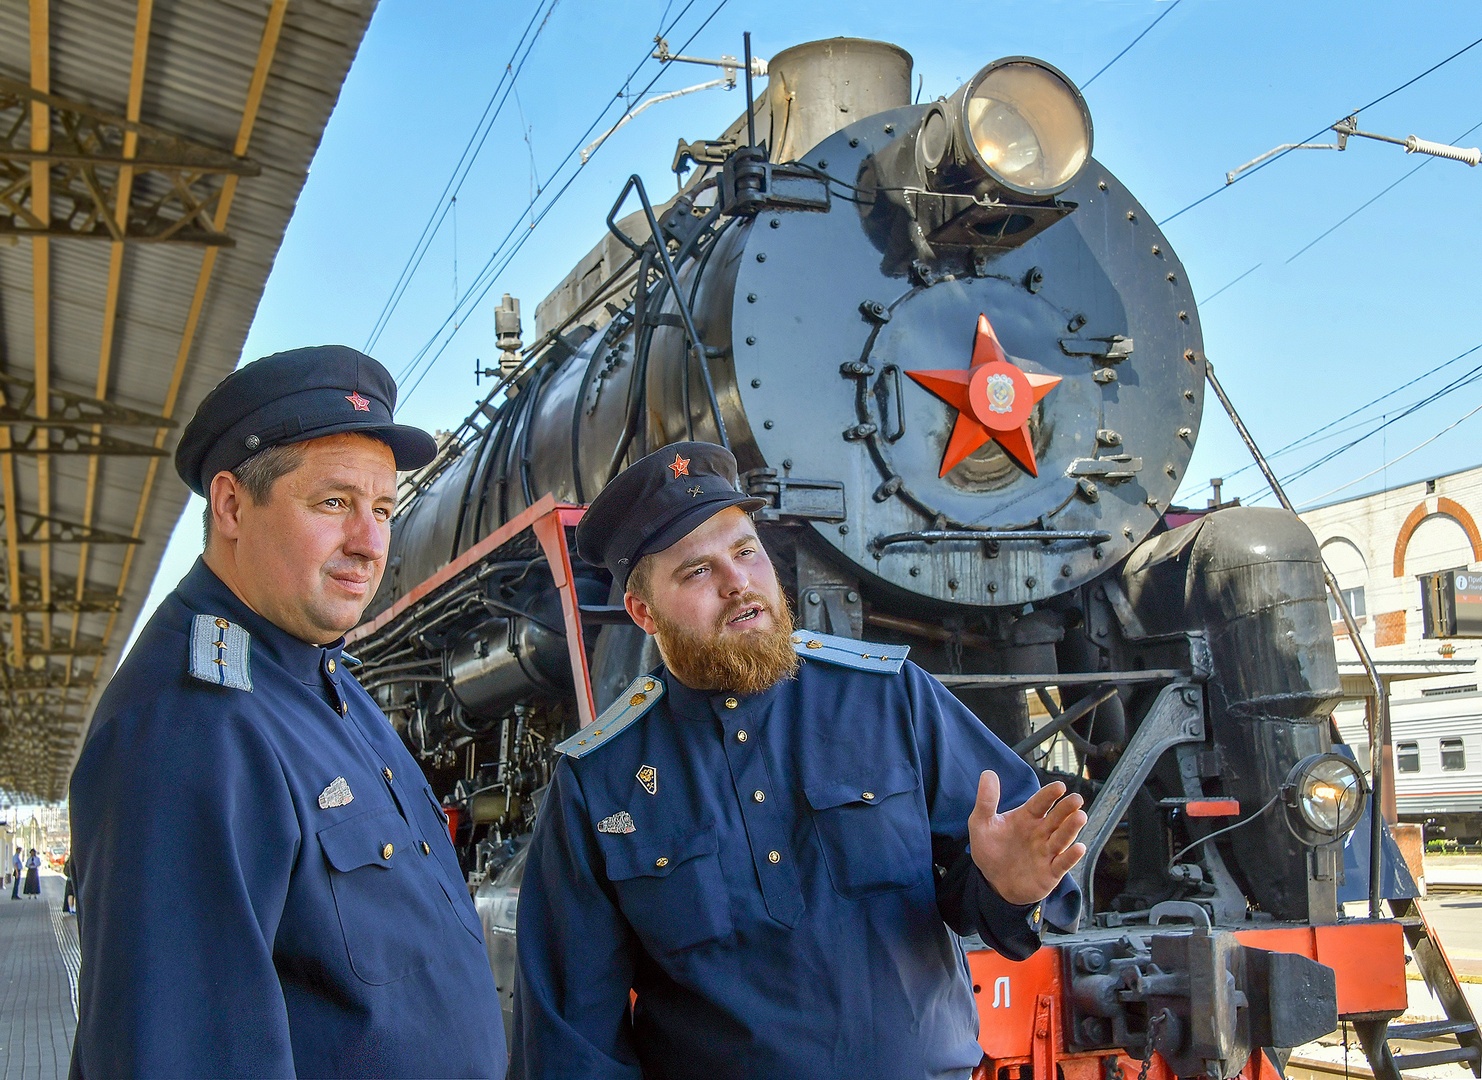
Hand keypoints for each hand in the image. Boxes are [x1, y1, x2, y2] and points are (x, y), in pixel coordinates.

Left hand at [968, 772, 1087, 905]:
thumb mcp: (981, 824)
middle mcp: (1041, 832)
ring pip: (1063, 838)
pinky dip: (1071, 857)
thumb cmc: (990, 850)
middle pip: (1057, 818)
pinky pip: (1063, 863)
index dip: (1049, 794)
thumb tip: (987, 773)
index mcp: (1027, 817)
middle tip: (1076, 799)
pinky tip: (1078, 848)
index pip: (1040, 802)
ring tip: (1080, 816)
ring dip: (1072, 828)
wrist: (993, 882)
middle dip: (1067, 808)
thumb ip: (986, 801)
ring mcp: (1047, 852)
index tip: (1059, 786)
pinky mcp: (1050, 872)